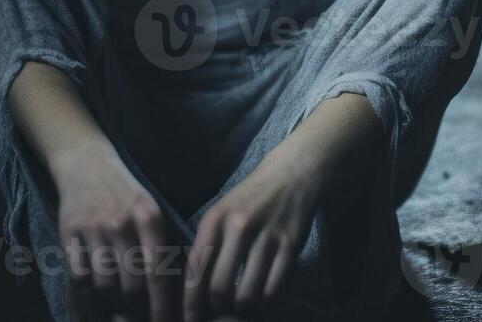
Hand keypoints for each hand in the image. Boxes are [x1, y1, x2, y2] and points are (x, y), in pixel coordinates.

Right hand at [53, 143, 183, 321]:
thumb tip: (173, 290)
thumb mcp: (150, 208)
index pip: (158, 274)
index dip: (163, 307)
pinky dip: (87, 290)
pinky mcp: (68, 232)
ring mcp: (93, 228)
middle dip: (136, 307)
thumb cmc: (124, 192)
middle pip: (131, 285)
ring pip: (104, 285)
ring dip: (111, 299)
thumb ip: (159, 244)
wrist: (86, 162)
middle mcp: (121, 223)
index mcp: (148, 217)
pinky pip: (78, 276)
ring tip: (117, 300)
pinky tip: (94, 289)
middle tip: (138, 313)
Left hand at [184, 149, 319, 320]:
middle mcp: (239, 226)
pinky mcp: (291, 245)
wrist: (291, 175)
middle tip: (219, 311)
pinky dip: (265, 301)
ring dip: (243, 307)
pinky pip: (274, 289)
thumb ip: (207, 244)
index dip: (190, 302)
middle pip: (220, 288)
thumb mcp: (221, 212)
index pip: (196, 270)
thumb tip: (193, 288)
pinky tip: (262, 297)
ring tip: (242, 304)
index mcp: (215, 219)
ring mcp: (267, 236)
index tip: (189, 319)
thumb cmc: (250, 198)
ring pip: (248, 294)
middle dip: (217, 308)